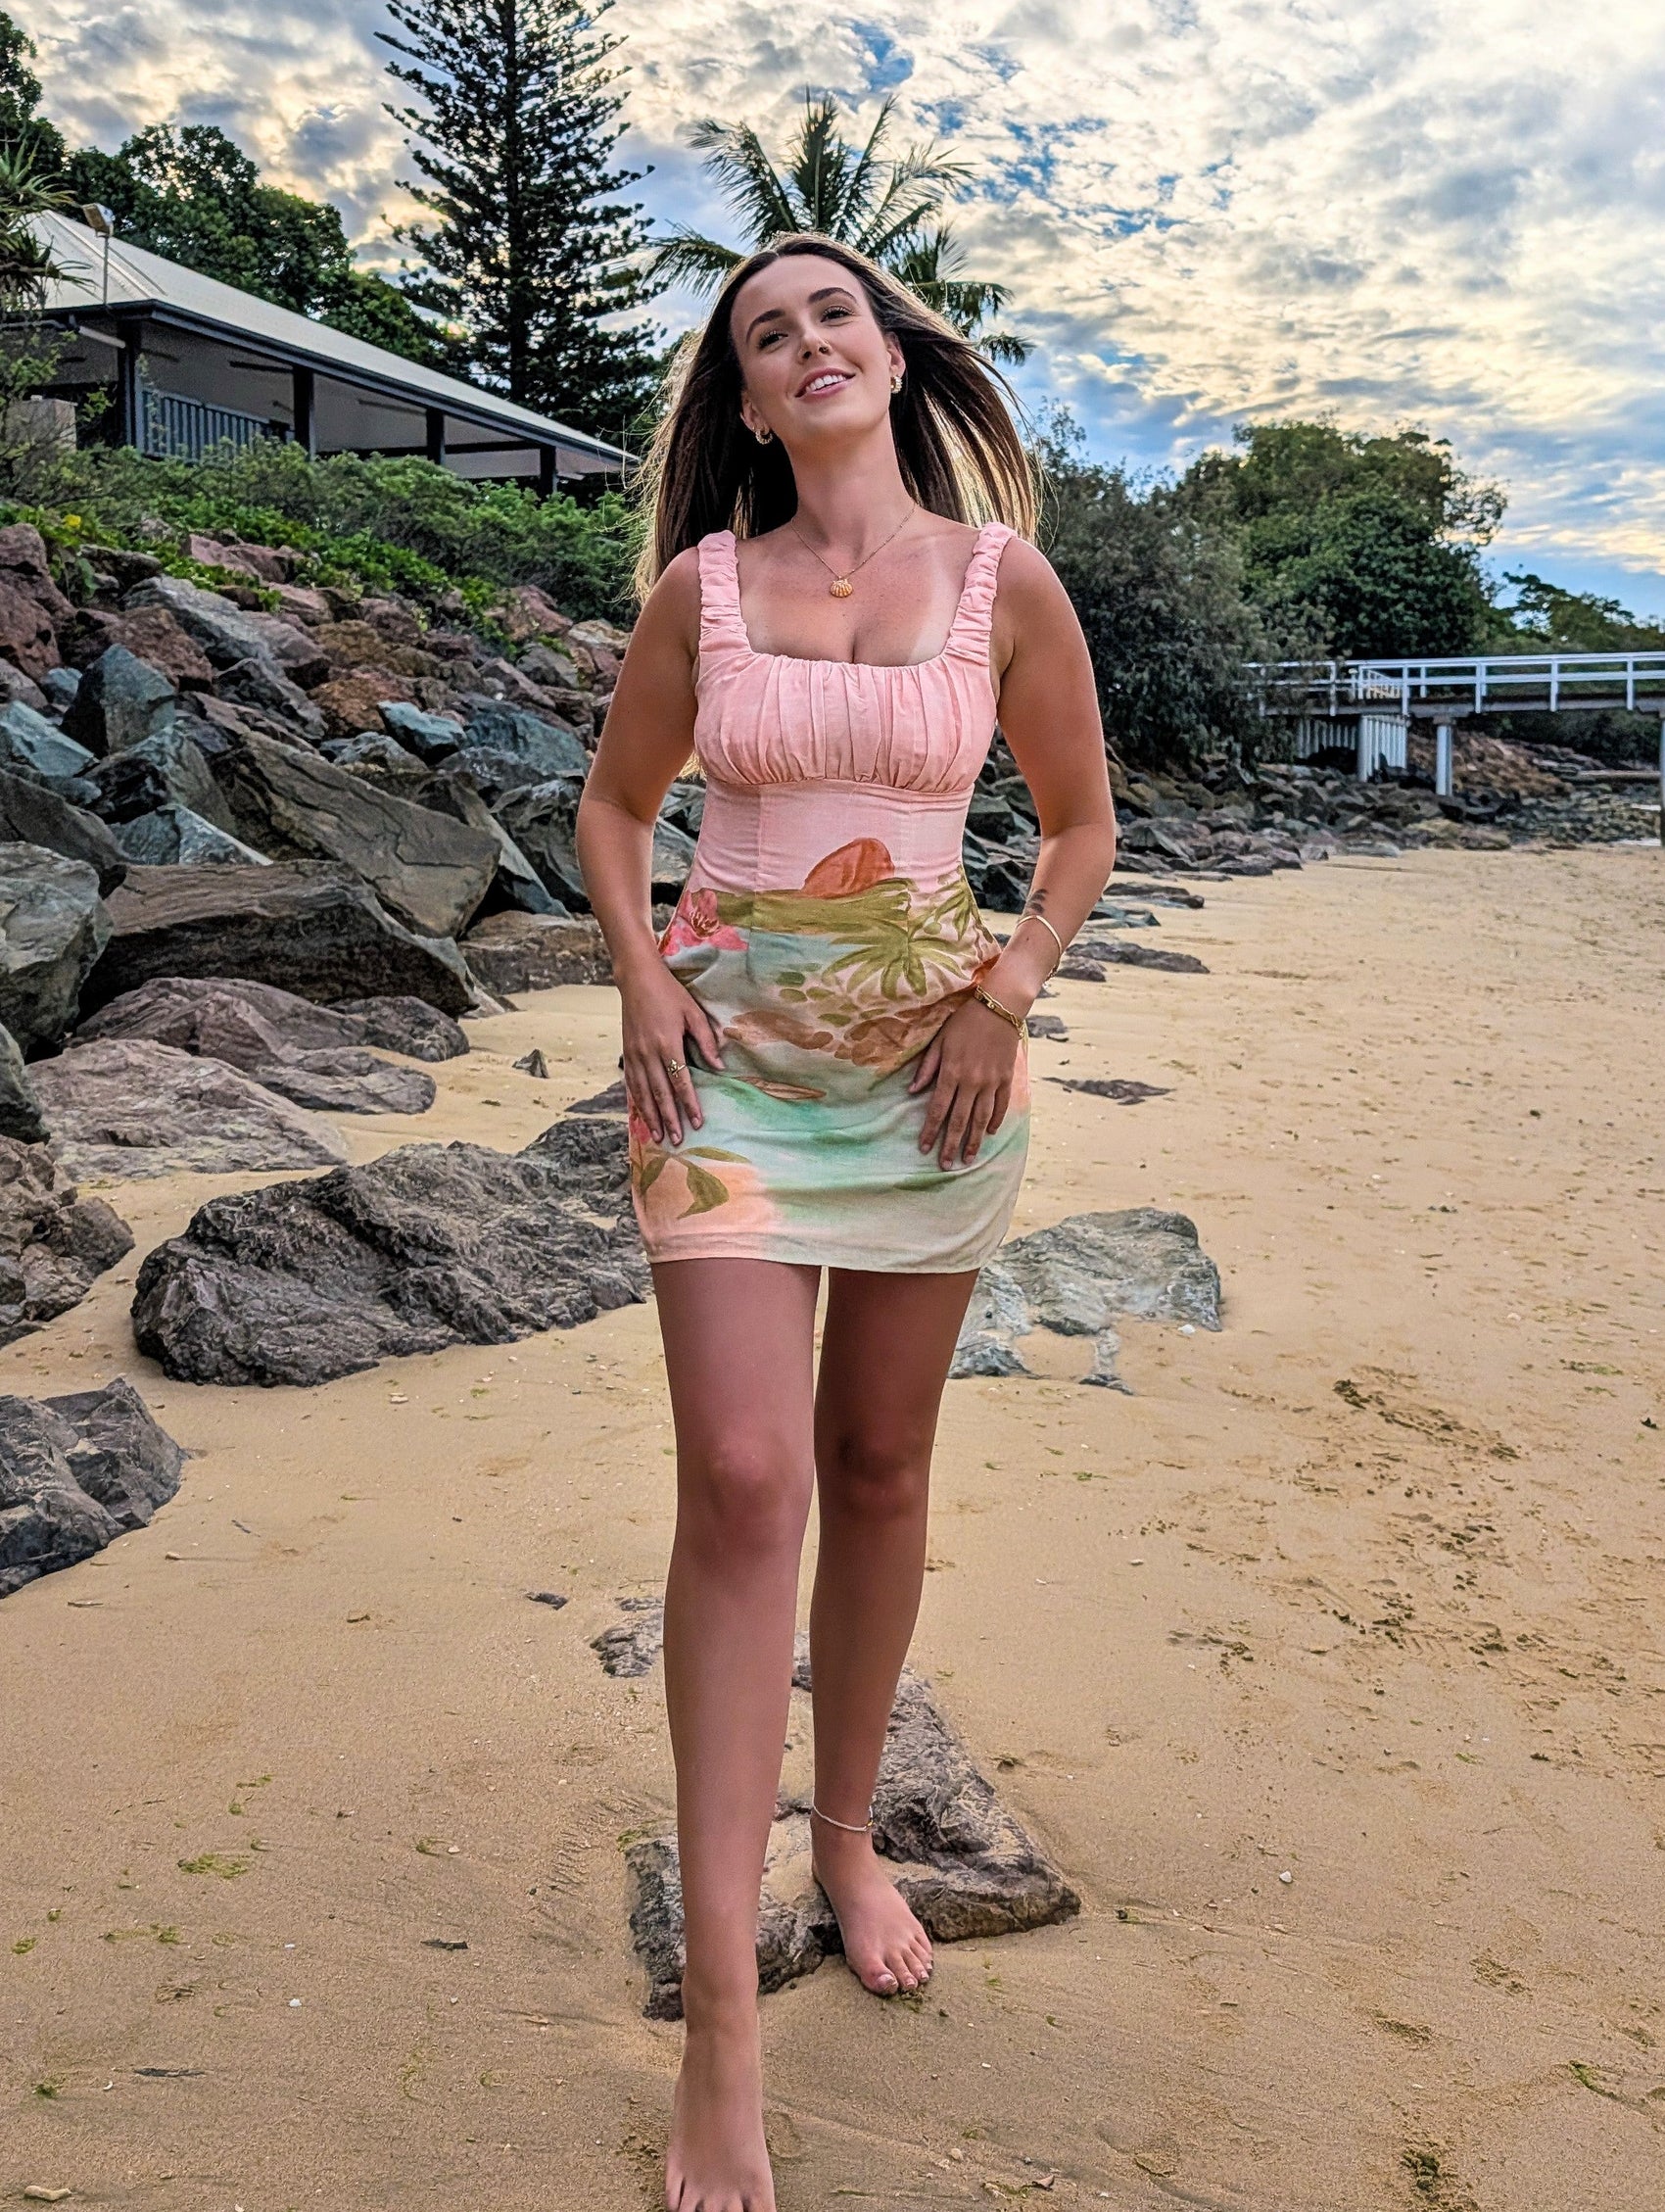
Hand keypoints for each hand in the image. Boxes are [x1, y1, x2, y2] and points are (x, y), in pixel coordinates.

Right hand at [618, 959, 724, 1145]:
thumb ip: (706, 1040)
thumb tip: (719, 1067)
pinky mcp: (627, 1053)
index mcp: (668, 1043)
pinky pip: (632, 1083)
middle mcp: (649, 1053)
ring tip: (659, 1136)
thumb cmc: (669, 993)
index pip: (681, 1081)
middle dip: (671, 1118)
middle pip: (660, 1093)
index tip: (698, 1122)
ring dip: (652, 1116)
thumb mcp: (693, 1012)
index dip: (690, 1104)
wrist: (636, 979)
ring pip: (643, 1093)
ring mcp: (635, 1054)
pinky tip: (642, 1116)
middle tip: (679, 1139)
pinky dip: (637, 1102)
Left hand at [909, 996, 1021, 1168]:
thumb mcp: (940, 1040)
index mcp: (951, 1071)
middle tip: (945, 1166)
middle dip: (951, 1145)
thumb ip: (927, 1067)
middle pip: (959, 1120)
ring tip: (967, 1158)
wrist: (1000, 1007)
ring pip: (981, 1119)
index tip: (924, 1149)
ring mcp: (991, 1081)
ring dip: (973, 1141)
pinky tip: (989, 1133)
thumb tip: (912, 1091)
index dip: (930, 1131)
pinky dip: (995, 1121)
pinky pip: (1001, 1106)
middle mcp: (971, 1081)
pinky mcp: (1006, 1078)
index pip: (938, 1109)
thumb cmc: (964, 1021)